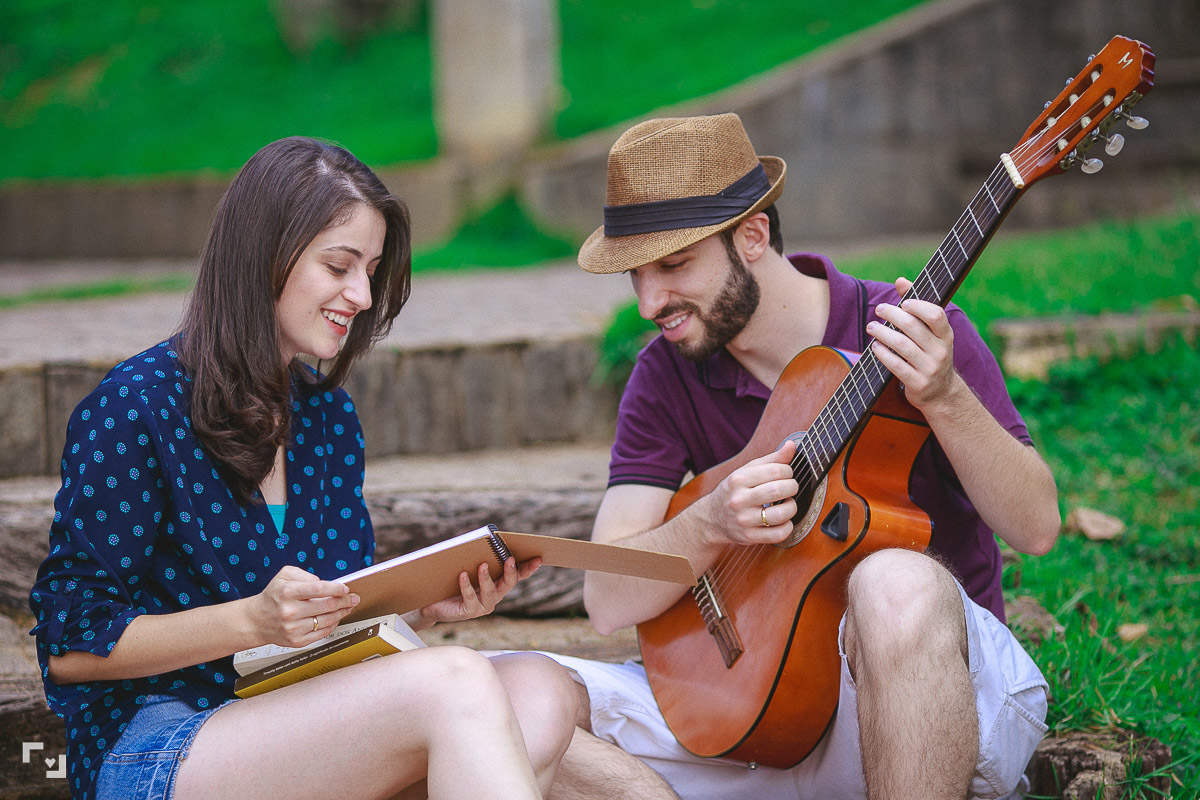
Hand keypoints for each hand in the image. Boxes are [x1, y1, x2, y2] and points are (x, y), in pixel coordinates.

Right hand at [246, 566, 358, 647]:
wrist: (256, 620)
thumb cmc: (274, 595)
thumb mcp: (284, 576)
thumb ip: (305, 575)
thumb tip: (325, 584)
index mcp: (287, 592)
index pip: (318, 589)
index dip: (336, 588)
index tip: (346, 588)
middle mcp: (289, 611)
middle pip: (327, 606)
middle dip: (345, 601)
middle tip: (354, 597)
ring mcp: (293, 628)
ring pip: (327, 620)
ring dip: (342, 613)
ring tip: (348, 607)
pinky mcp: (296, 641)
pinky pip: (322, 633)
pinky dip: (332, 625)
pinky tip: (335, 618)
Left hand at [409, 557, 541, 629]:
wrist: (433, 602)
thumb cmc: (452, 581)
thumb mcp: (468, 566)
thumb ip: (478, 556)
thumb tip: (486, 537)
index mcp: (498, 584)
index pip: (517, 575)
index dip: (528, 568)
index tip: (538, 558)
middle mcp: (495, 596)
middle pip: (508, 583)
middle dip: (512, 571)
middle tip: (510, 559)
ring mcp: (483, 606)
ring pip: (490, 592)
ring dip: (486, 578)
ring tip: (482, 565)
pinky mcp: (469, 612)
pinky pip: (470, 598)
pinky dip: (466, 586)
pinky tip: (463, 575)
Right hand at [702, 440, 799, 546]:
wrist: (712, 518)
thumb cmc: (734, 491)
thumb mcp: (746, 471)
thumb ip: (771, 459)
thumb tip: (791, 445)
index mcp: (738, 479)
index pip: (775, 470)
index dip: (788, 471)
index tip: (786, 474)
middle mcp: (739, 499)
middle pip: (779, 490)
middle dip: (792, 487)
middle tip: (790, 487)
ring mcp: (744, 520)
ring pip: (781, 514)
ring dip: (792, 507)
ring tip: (788, 503)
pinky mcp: (750, 537)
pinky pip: (779, 534)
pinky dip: (787, 527)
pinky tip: (783, 520)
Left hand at [867, 276, 959, 410]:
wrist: (941, 392)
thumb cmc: (930, 354)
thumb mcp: (930, 333)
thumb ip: (916, 306)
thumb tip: (900, 280)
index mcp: (946, 335)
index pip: (936, 314)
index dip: (917, 305)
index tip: (903, 303)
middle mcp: (941, 351)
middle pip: (913, 327)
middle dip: (892, 315)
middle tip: (879, 309)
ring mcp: (930, 368)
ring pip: (902, 345)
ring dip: (882, 333)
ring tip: (871, 327)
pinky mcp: (918, 383)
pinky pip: (896, 365)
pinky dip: (883, 353)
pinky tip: (875, 346)